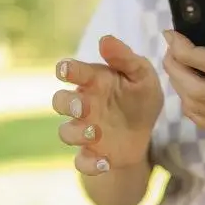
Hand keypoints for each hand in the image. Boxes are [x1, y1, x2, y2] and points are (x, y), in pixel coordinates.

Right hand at [52, 36, 162, 174]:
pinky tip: (105, 162)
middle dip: (66, 103)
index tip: (66, 70)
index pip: (72, 71)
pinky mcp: (93, 153)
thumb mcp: (142, 75)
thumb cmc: (139, 96)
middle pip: (59, 101)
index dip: (66, 70)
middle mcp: (83, 105)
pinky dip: (90, 165)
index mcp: (93, 81)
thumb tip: (105, 39)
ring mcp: (85, 130)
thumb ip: (125, 57)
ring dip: (76, 133)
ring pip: (65, 132)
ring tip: (95, 132)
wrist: (145, 131)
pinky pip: (81, 162)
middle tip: (82, 106)